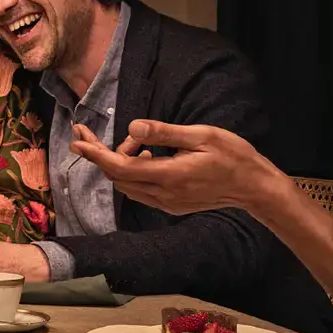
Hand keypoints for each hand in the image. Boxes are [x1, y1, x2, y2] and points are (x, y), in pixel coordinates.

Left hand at [71, 120, 276, 214]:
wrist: (255, 188)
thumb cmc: (233, 156)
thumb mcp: (202, 136)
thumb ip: (164, 133)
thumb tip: (132, 127)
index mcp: (170, 175)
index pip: (120, 168)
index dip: (95, 154)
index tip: (77, 141)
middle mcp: (164, 194)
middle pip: (117, 177)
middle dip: (99, 154)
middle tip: (85, 132)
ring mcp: (167, 202)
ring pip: (126, 184)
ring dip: (118, 163)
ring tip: (135, 141)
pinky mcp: (171, 205)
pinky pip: (140, 189)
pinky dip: (132, 172)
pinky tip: (145, 155)